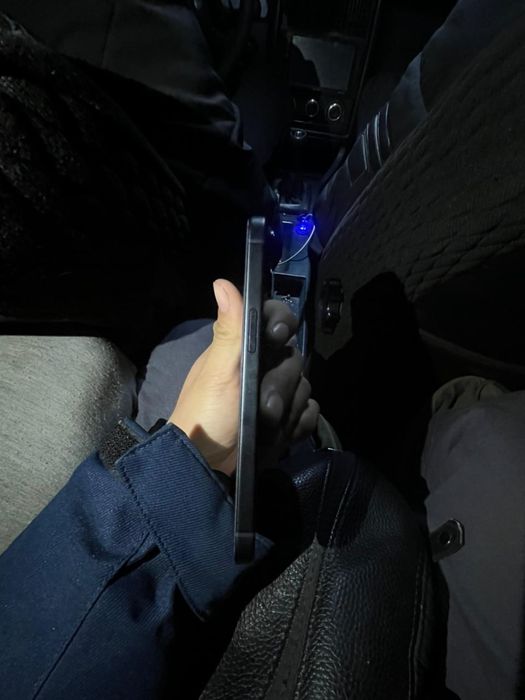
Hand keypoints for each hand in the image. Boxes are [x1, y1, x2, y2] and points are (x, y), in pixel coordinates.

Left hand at [168, 279, 318, 474]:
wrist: (208, 466)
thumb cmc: (207, 413)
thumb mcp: (218, 370)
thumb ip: (230, 329)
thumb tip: (222, 282)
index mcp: (242, 348)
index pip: (275, 318)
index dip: (282, 323)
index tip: (278, 337)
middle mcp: (260, 367)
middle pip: (294, 358)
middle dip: (280, 384)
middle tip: (263, 405)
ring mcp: (273, 394)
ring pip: (303, 387)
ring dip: (288, 409)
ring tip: (266, 424)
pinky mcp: (283, 420)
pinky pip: (307, 412)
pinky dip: (298, 423)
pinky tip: (283, 433)